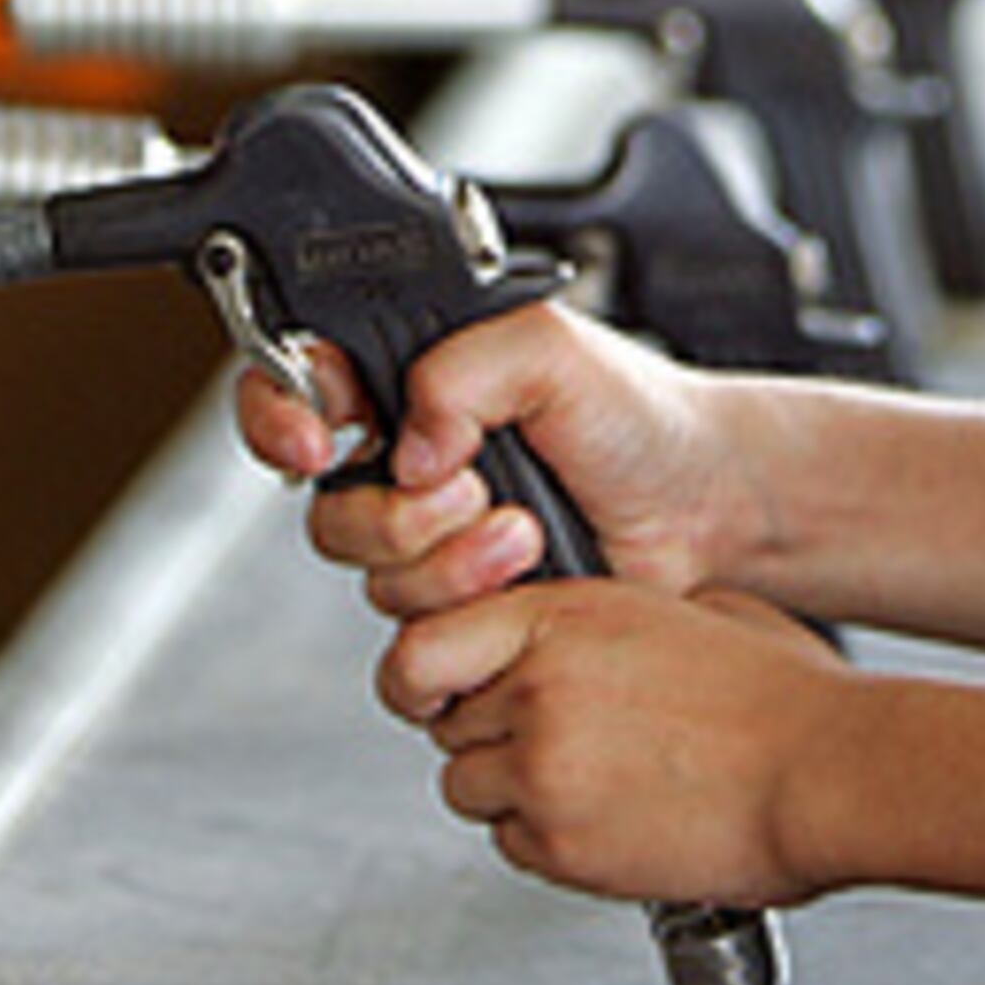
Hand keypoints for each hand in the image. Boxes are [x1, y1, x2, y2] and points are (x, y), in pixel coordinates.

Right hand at [229, 299, 758, 614]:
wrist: (703, 508)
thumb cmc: (639, 418)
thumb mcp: (551, 348)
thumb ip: (463, 367)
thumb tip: (408, 444)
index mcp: (410, 380)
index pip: (296, 387)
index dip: (281, 417)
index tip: (319, 441)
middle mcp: (407, 462)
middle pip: (325, 507)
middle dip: (396, 514)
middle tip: (470, 489)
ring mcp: (431, 541)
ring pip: (370, 576)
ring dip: (447, 562)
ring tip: (525, 532)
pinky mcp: (460, 609)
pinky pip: (413, 636)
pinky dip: (468, 610)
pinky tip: (527, 580)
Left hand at [381, 579, 850, 906]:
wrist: (829, 773)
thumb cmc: (782, 696)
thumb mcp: (686, 609)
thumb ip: (602, 621)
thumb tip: (571, 642)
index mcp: (560, 617)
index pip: (424, 646)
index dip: (430, 675)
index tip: (442, 691)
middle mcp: (536, 689)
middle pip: (447, 724)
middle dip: (491, 735)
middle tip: (560, 744)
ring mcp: (543, 771)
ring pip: (469, 790)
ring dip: (515, 792)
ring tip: (595, 786)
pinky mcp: (561, 846)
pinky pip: (512, 846)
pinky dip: (548, 841)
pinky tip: (615, 822)